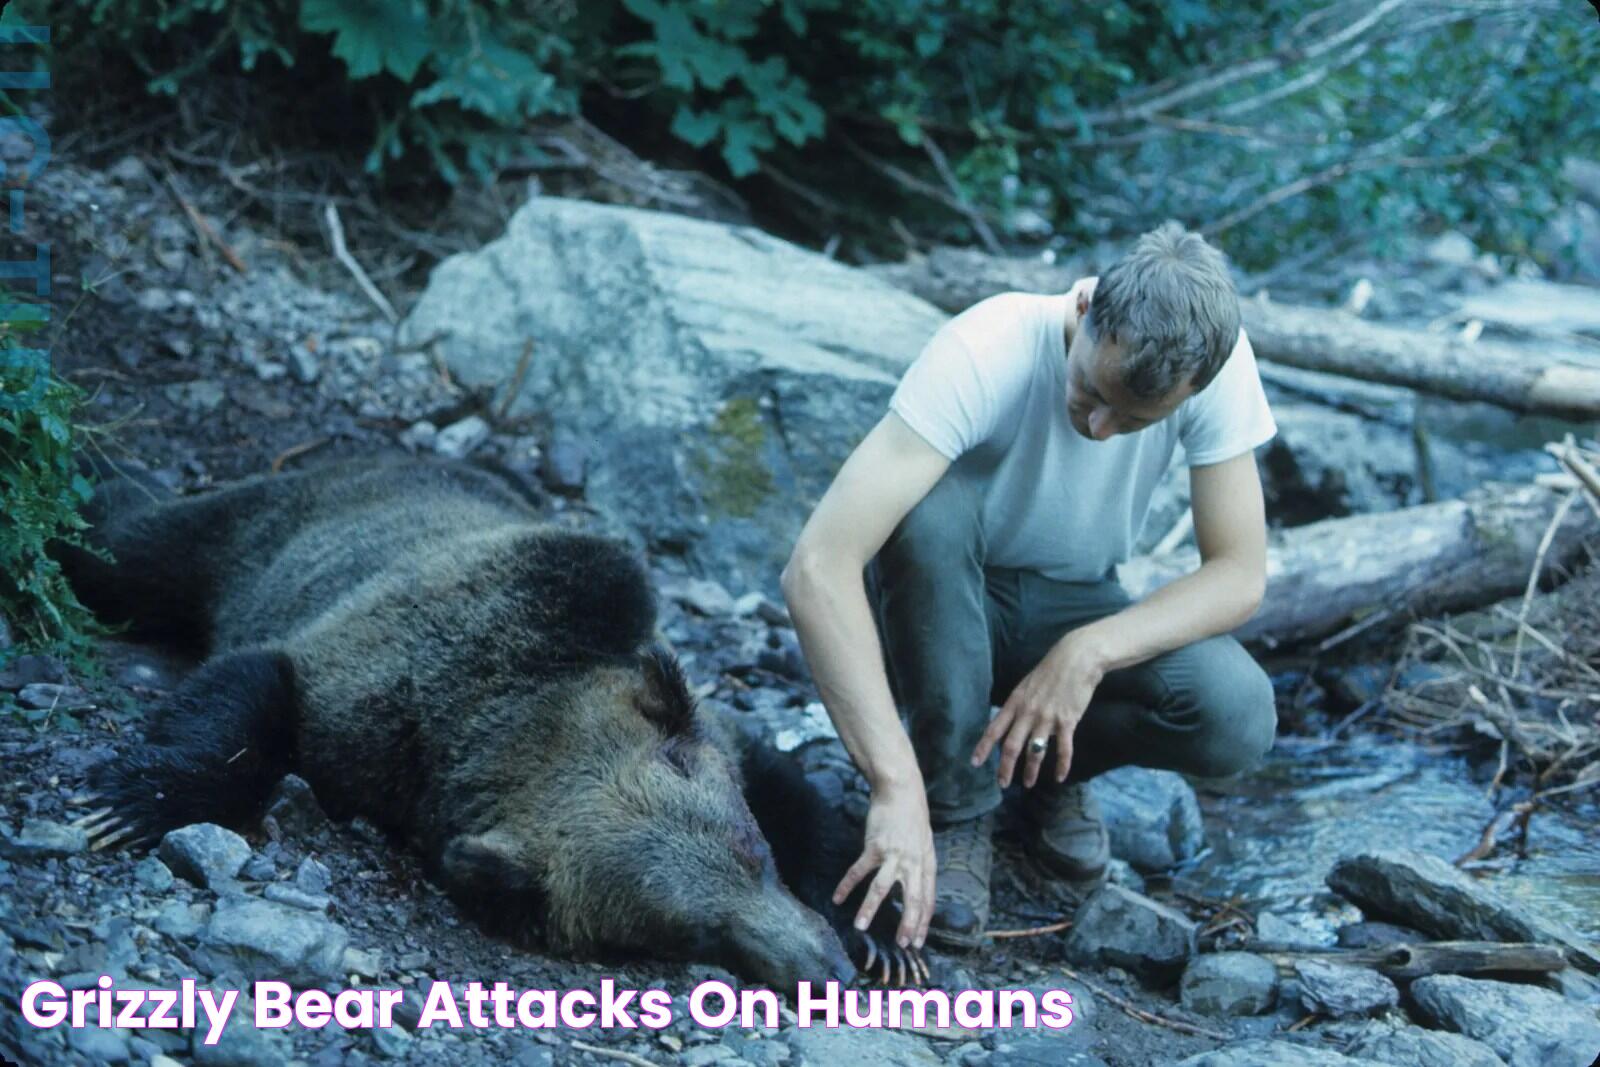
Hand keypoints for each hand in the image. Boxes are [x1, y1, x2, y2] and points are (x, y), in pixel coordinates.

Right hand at [832, 781, 935, 949]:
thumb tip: (919, 889)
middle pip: (912, 899)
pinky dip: (847, 885)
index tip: (917, 942)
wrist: (901, 791)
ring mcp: (893, 854)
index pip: (928, 899)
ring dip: (870, 909)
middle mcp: (913, 863)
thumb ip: (921, 867)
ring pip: (882, 888)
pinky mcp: (874, 846)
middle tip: (901, 945)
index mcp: (927, 864)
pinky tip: (838, 897)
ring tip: (860, 927)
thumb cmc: (912, 818)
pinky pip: (859, 870)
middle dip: (907, 924)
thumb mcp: (925, 844)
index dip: (922, 922)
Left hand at [971, 632, 1105, 787]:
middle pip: (1011, 745)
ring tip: (1028, 784)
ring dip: (1030, 770)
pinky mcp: (1068, 721)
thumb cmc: (1051, 671)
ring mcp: (1048, 717)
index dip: (983, 747)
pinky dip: (1062, 765)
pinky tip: (1059, 777)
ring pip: (1035, 751)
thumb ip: (1020, 706)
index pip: (994, 728)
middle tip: (1002, 783)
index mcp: (1015, 702)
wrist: (1076, 659)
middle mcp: (1028, 712)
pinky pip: (1064, 748)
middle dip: (1005, 767)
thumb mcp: (1026, 686)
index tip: (975, 763)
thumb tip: (1014, 725)